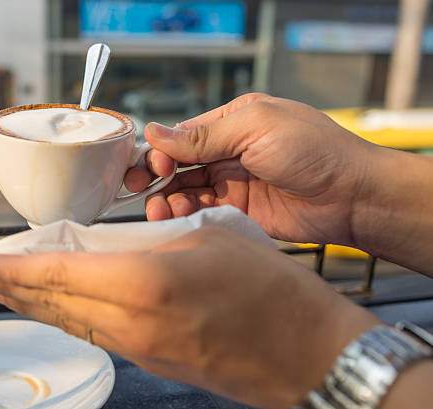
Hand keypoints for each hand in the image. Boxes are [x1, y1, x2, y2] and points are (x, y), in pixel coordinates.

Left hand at [0, 227, 379, 408]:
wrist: (311, 355)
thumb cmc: (273, 293)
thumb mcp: (210, 238)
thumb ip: (153, 241)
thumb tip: (120, 245)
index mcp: (143, 283)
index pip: (56, 275)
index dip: (11, 270)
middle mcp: (132, 324)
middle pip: (53, 305)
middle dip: (11, 290)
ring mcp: (141, 351)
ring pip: (71, 324)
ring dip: (37, 305)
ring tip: (13, 290)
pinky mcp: (155, 362)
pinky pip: (97, 335)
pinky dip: (70, 318)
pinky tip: (66, 307)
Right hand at [124, 93, 375, 245]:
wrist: (354, 197)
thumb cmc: (314, 151)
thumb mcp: (255, 128)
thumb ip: (203, 136)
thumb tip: (154, 132)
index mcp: (232, 123)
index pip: (182, 136)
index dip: (159, 151)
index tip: (149, 167)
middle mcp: (229, 152)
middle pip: (178, 165)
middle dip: (156, 176)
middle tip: (137, 189)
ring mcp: (233, 184)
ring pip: (185, 191)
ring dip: (167, 199)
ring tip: (161, 209)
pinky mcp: (239, 212)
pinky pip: (201, 212)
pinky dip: (185, 215)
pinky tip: (179, 216)